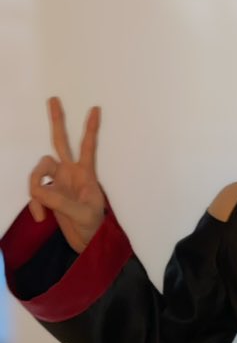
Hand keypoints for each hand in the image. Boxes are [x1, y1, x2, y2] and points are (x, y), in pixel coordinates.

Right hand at [28, 96, 105, 252]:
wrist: (87, 242)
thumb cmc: (93, 226)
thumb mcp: (82, 214)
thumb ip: (61, 201)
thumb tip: (39, 190)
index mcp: (86, 174)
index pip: (88, 147)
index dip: (91, 128)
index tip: (97, 109)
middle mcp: (70, 172)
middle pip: (60, 141)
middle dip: (57, 121)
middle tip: (54, 99)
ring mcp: (58, 181)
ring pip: (39, 170)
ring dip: (35, 189)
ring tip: (42, 212)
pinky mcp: (48, 193)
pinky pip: (34, 192)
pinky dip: (34, 205)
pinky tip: (41, 218)